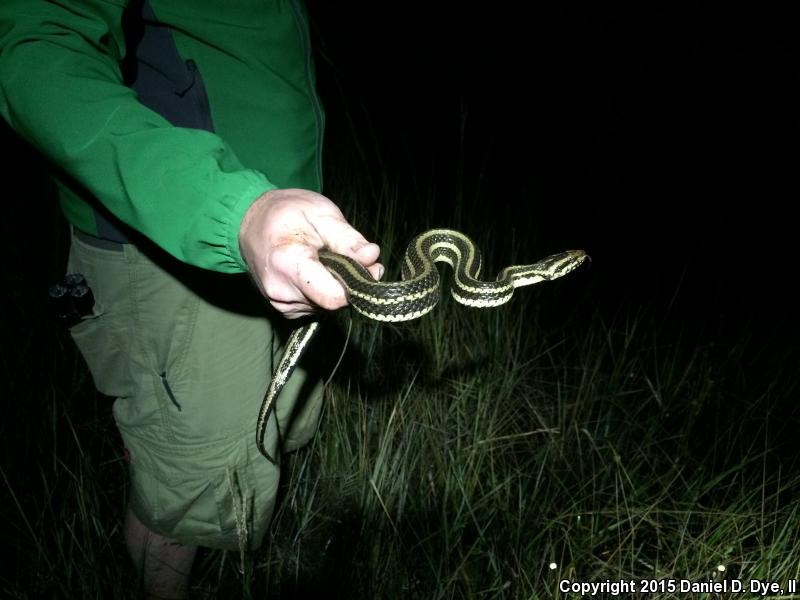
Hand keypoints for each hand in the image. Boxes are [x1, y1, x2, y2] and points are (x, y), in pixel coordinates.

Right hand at [239, 188, 382, 317]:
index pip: (333, 297)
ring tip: (324, 258)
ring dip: (335, 286)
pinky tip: (316, 271)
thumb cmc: (285, 212)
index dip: (357, 284)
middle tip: (345, 254)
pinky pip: (316, 307)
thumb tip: (372, 257)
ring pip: (326, 306)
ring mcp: (279, 303)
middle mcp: (280, 290)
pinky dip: (323, 291)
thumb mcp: (321, 213)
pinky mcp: (283, 309)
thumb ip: (348, 238)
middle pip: (332, 302)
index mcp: (288, 263)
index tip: (368, 266)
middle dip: (347, 281)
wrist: (249, 221)